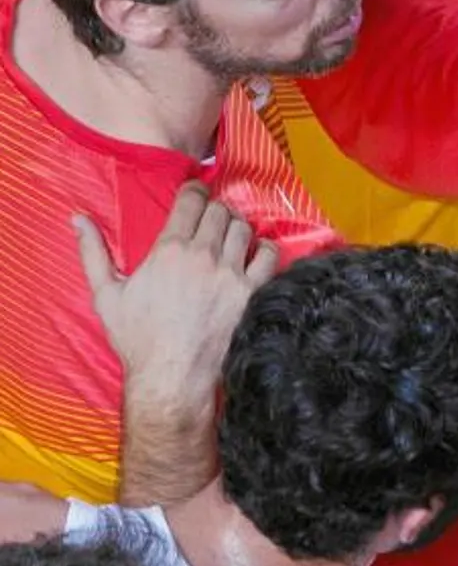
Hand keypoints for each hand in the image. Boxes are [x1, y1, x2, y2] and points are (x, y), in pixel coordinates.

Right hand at [78, 182, 278, 399]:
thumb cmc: (137, 337)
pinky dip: (265, 248)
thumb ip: (93, 252)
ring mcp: (231, 274)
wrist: (171, 374)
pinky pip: (270, 255)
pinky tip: (255, 254)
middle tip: (210, 220)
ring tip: (229, 237)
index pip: (191, 200)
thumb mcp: (106, 294)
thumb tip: (78, 218)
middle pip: (220, 211)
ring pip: (244, 228)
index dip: (195, 191)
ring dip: (237, 226)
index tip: (195, 194)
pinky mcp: (253, 292)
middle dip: (214, 209)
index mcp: (169, 250)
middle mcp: (203, 256)